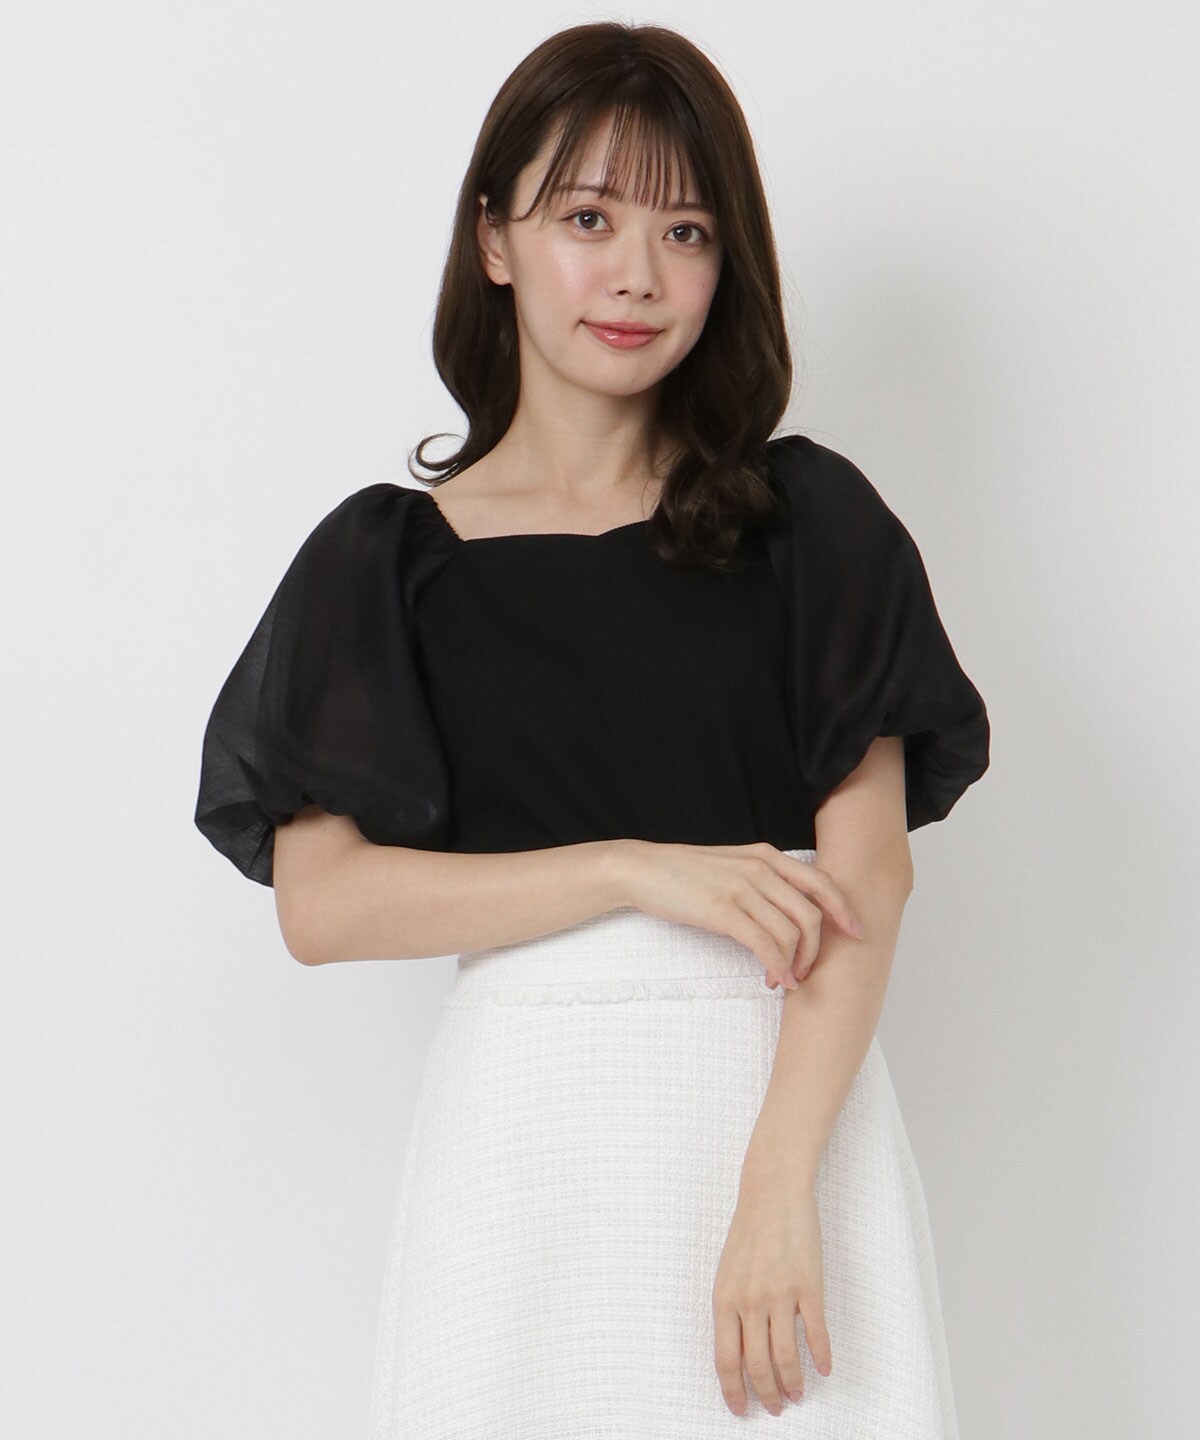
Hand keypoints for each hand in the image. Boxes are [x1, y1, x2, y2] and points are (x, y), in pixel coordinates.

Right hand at [615, 840, 863, 990]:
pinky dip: (777, 967)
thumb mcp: (733, 866)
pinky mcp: (723, 911)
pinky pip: (764, 944)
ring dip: (795, 964)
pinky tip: (774, 980)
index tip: (856, 934)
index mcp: (767, 857)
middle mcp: (760, 869)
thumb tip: (790, 910)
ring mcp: (742, 888)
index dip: (844, 910)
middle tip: (807, 972)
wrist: (643, 870)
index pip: (821, 883)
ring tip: (785, 979)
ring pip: (791, 933)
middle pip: (812, 914)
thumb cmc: (686, 874)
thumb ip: (763, 881)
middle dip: (818, 950)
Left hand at [711, 1176, 832, 1416]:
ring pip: (787, 1357)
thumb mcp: (727, 1272)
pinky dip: (822, 1357)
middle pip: (757, 1366)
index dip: (734, 1391)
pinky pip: (816, 1333)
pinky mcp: (809, 1285)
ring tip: (798, 1393)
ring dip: (794, 1384)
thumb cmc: (749, 1232)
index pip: (725, 1360)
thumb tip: (738, 1354)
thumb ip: (731, 1311)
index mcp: (725, 1299)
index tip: (742, 1409)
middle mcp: (750, 1300)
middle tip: (777, 1407)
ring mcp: (780, 1293)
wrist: (773, 1192)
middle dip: (767, 1394)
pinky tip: (824, 1368)